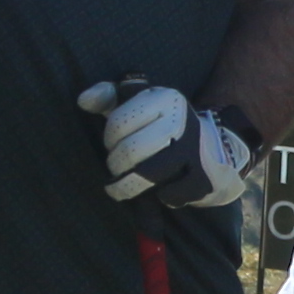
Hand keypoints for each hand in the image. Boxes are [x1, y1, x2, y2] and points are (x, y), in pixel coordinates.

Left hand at [80, 77, 258, 207]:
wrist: (210, 149)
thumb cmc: (160, 126)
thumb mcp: (138, 104)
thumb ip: (108, 96)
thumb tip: (83, 100)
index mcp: (165, 98)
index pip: (118, 123)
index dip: (108, 139)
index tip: (113, 143)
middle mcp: (182, 121)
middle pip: (131, 151)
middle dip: (115, 164)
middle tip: (116, 167)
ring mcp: (196, 151)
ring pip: (148, 175)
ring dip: (127, 185)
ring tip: (120, 186)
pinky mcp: (203, 178)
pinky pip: (169, 195)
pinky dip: (159, 197)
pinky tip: (158, 191)